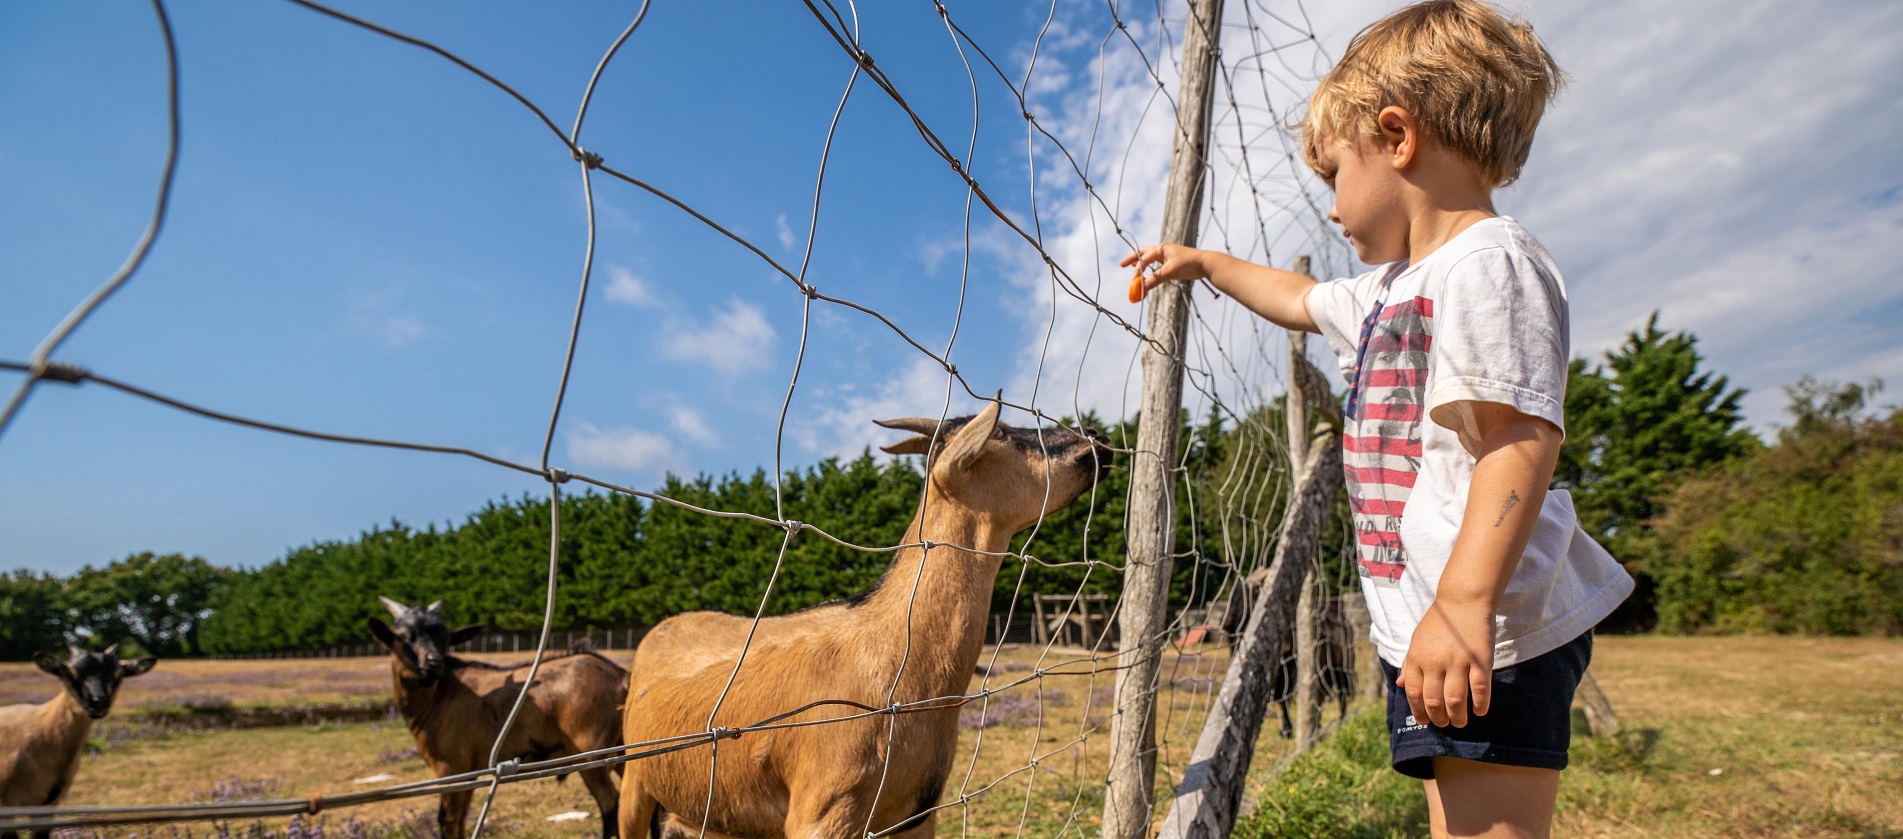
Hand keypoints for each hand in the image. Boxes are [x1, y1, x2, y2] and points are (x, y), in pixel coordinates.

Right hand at [1118, 243, 1208, 301]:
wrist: (1205, 264)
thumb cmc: (1188, 263)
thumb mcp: (1170, 271)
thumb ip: (1155, 279)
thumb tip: (1143, 287)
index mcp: (1161, 248)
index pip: (1144, 258)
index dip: (1138, 269)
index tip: (1134, 280)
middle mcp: (1162, 251)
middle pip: (1143, 254)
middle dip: (1132, 259)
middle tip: (1121, 265)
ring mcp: (1167, 257)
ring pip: (1149, 260)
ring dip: (1140, 265)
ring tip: (1131, 269)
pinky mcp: (1171, 265)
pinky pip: (1156, 268)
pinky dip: (1150, 272)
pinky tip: (1147, 276)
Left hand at [1398, 598, 1495, 727]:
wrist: (1463, 600)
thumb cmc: (1439, 622)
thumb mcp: (1417, 640)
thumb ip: (1409, 663)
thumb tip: (1399, 684)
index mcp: (1417, 658)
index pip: (1413, 693)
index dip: (1419, 711)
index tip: (1426, 721)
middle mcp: (1435, 662)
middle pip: (1434, 701)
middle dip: (1438, 718)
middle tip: (1445, 723)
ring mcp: (1458, 661)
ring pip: (1455, 700)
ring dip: (1458, 717)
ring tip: (1460, 723)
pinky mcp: (1480, 660)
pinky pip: (1480, 689)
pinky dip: (1480, 704)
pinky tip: (1480, 711)